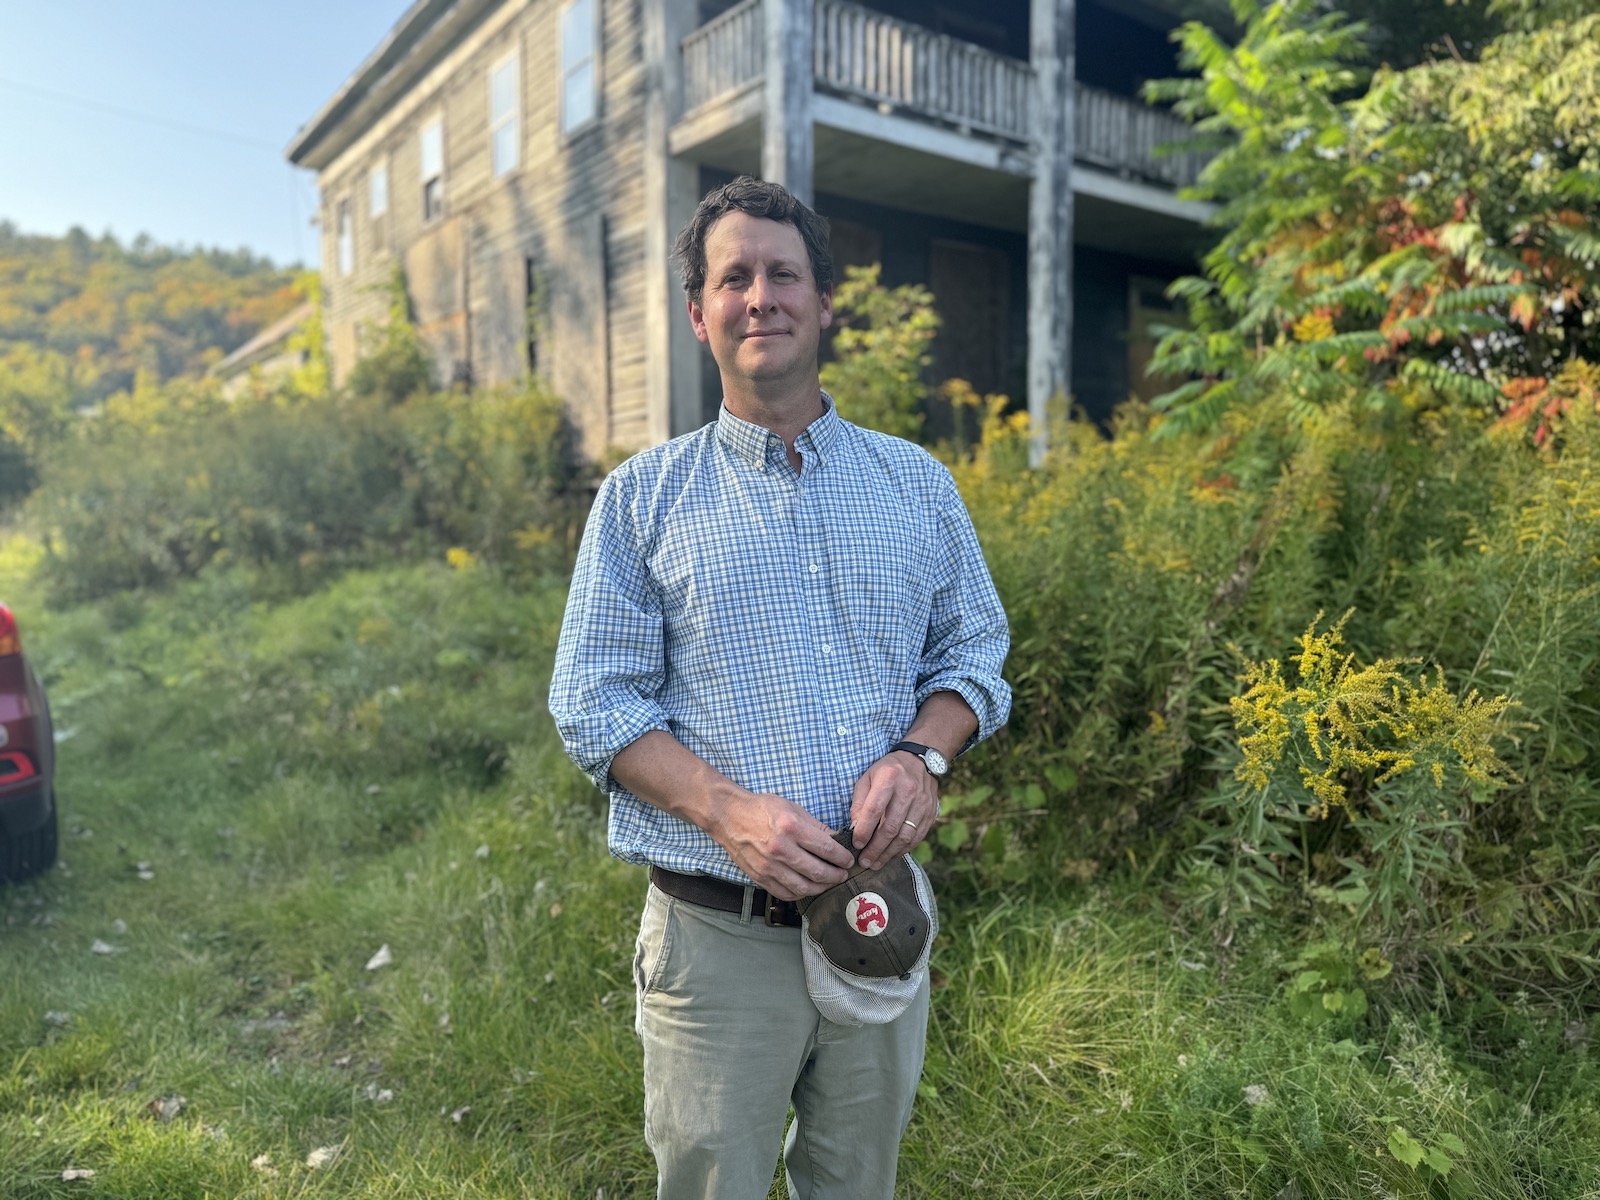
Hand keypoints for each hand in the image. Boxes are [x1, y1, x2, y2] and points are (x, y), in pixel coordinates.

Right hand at [711, 790, 854, 900]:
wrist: (729, 817)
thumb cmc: (762, 809)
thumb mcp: (792, 808)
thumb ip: (816, 826)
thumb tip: (837, 841)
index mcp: (791, 828)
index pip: (826, 849)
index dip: (842, 858)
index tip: (848, 860)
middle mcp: (780, 849)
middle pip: (818, 872)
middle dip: (836, 875)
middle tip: (843, 874)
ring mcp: (768, 866)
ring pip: (804, 887)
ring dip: (821, 887)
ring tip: (829, 882)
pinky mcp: (760, 877)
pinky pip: (786, 893)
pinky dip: (801, 893)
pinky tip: (808, 887)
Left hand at [849, 751, 937, 869]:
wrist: (920, 761)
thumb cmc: (888, 771)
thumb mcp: (868, 778)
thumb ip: (860, 803)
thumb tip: (855, 828)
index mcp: (889, 778)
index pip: (875, 809)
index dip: (864, 830)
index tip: (857, 844)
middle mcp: (908, 791)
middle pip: (891, 827)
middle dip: (876, 848)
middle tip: (865, 862)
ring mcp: (922, 804)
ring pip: (905, 836)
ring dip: (889, 853)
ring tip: (876, 863)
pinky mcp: (931, 813)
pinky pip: (917, 837)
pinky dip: (903, 849)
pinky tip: (892, 855)